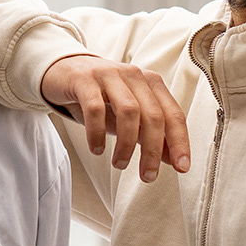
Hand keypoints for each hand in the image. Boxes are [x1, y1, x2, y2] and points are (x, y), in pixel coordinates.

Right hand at [40, 54, 190, 182]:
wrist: (64, 70)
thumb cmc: (101, 96)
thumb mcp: (129, 115)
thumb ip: (151, 134)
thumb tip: (172, 159)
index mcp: (151, 83)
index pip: (173, 114)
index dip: (180, 142)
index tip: (182, 167)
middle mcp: (134, 76)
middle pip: (153, 115)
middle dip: (152, 150)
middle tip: (147, 175)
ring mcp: (109, 75)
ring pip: (128, 111)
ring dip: (126, 144)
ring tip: (119, 164)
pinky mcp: (85, 80)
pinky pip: (95, 109)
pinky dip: (98, 133)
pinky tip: (97, 149)